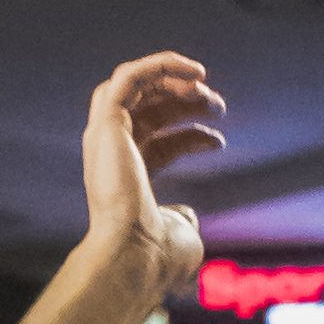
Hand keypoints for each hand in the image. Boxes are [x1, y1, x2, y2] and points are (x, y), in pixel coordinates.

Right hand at [81, 52, 225, 294]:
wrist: (134, 258)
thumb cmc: (158, 257)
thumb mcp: (181, 234)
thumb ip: (182, 218)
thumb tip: (188, 215)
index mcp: (126, 178)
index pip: (157, 140)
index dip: (191, 134)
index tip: (219, 140)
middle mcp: (111, 154)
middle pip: (147, 109)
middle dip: (185, 101)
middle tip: (218, 105)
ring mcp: (104, 138)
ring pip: (134, 86)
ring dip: (172, 78)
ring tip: (205, 84)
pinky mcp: (105, 124)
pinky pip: (128, 77)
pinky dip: (159, 65)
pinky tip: (193, 71)